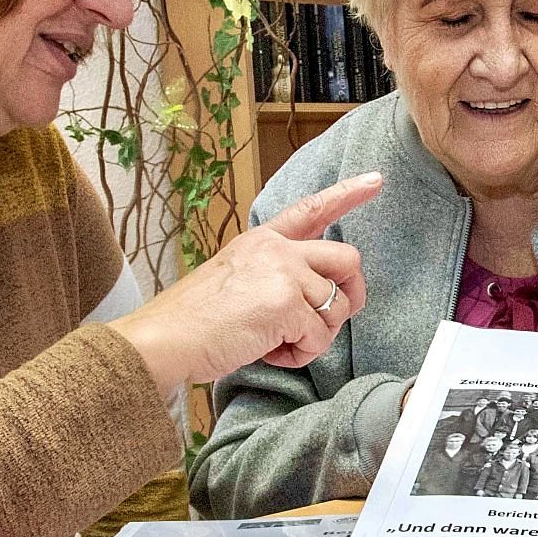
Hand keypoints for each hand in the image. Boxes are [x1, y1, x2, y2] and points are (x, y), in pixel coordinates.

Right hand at [113, 173, 381, 390]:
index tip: (374, 180)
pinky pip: (319, 337)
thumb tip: (311, 300)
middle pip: (348, 260)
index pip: (311, 210)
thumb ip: (273, 276)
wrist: (163, 338)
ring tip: (278, 345)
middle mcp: (276, 249)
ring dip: (315, 338)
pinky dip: (300, 356)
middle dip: (350, 296)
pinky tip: (270, 353)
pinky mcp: (286, 303)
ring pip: (336, 308)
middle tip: (326, 324)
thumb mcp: (235, 279)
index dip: (347, 194)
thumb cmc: (193, 321)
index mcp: (262, 240)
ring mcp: (283, 273)